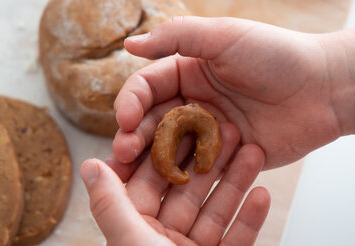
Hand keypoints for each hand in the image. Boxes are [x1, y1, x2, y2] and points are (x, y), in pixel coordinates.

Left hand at [80, 122, 270, 245]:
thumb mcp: (132, 245)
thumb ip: (112, 205)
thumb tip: (90, 165)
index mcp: (135, 233)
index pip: (151, 183)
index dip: (170, 150)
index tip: (186, 121)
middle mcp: (162, 242)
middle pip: (190, 192)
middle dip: (211, 161)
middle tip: (231, 130)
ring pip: (216, 211)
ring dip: (236, 183)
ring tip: (255, 153)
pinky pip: (237, 239)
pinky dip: (250, 219)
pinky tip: (264, 194)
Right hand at [113, 16, 348, 168]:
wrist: (326, 88)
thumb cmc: (277, 55)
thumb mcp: (224, 35)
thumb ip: (177, 37)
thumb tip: (129, 44)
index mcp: (188, 71)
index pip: (147, 87)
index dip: (131, 102)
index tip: (126, 118)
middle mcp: (194, 102)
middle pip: (151, 122)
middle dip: (134, 136)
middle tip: (124, 152)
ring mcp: (209, 132)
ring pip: (169, 148)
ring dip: (150, 160)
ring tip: (134, 174)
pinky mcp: (227, 159)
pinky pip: (198, 169)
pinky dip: (182, 175)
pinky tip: (171, 184)